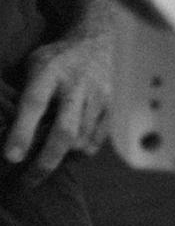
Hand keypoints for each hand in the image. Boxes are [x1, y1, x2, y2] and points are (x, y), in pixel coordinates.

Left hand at [6, 27, 112, 182]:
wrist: (99, 43)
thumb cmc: (57, 59)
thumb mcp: (34, 65)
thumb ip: (24, 92)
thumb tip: (4, 128)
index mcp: (50, 71)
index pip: (34, 104)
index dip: (22, 132)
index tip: (11, 158)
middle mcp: (77, 86)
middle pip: (64, 131)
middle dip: (45, 161)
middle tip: (26, 182)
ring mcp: (99, 97)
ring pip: (80, 141)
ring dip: (60, 158)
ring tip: (42, 166)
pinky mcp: (113, 108)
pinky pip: (95, 142)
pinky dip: (79, 153)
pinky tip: (66, 153)